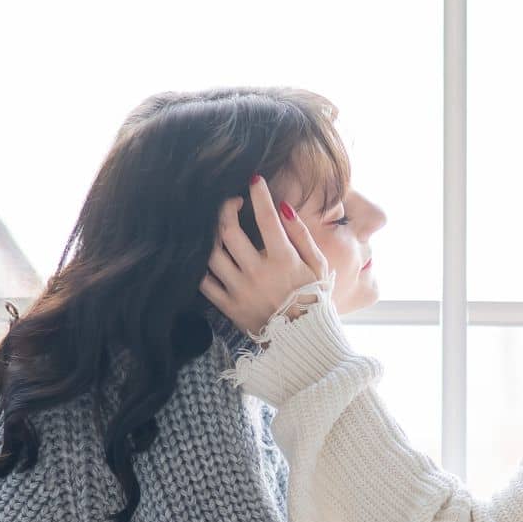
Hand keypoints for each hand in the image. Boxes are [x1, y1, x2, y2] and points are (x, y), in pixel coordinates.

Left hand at [199, 176, 330, 336]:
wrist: (304, 342)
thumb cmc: (314, 299)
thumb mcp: (319, 266)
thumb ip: (302, 235)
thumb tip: (284, 207)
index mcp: (283, 261)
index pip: (266, 218)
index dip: (259, 194)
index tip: (254, 180)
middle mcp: (258, 274)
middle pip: (228, 231)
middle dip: (226, 209)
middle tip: (233, 203)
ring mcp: (240, 291)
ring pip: (212, 254)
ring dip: (213, 235)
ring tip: (220, 229)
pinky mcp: (229, 307)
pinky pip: (205, 282)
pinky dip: (203, 267)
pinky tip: (211, 257)